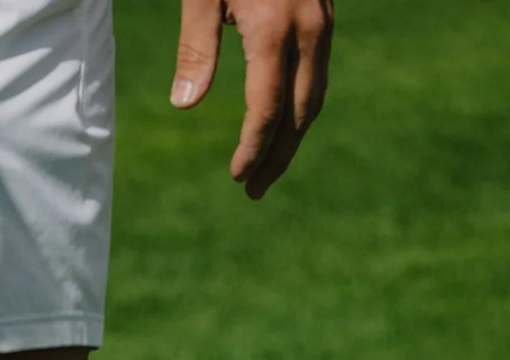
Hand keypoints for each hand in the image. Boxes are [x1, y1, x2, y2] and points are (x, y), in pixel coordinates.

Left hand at [170, 0, 332, 198]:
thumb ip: (195, 47)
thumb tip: (183, 105)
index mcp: (272, 29)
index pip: (267, 108)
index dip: (253, 148)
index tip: (238, 176)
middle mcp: (307, 29)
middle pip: (297, 113)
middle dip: (276, 158)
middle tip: (254, 191)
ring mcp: (323, 22)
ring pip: (313, 97)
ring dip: (293, 139)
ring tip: (268, 170)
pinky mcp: (326, 15)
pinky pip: (318, 75)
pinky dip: (301, 109)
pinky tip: (283, 128)